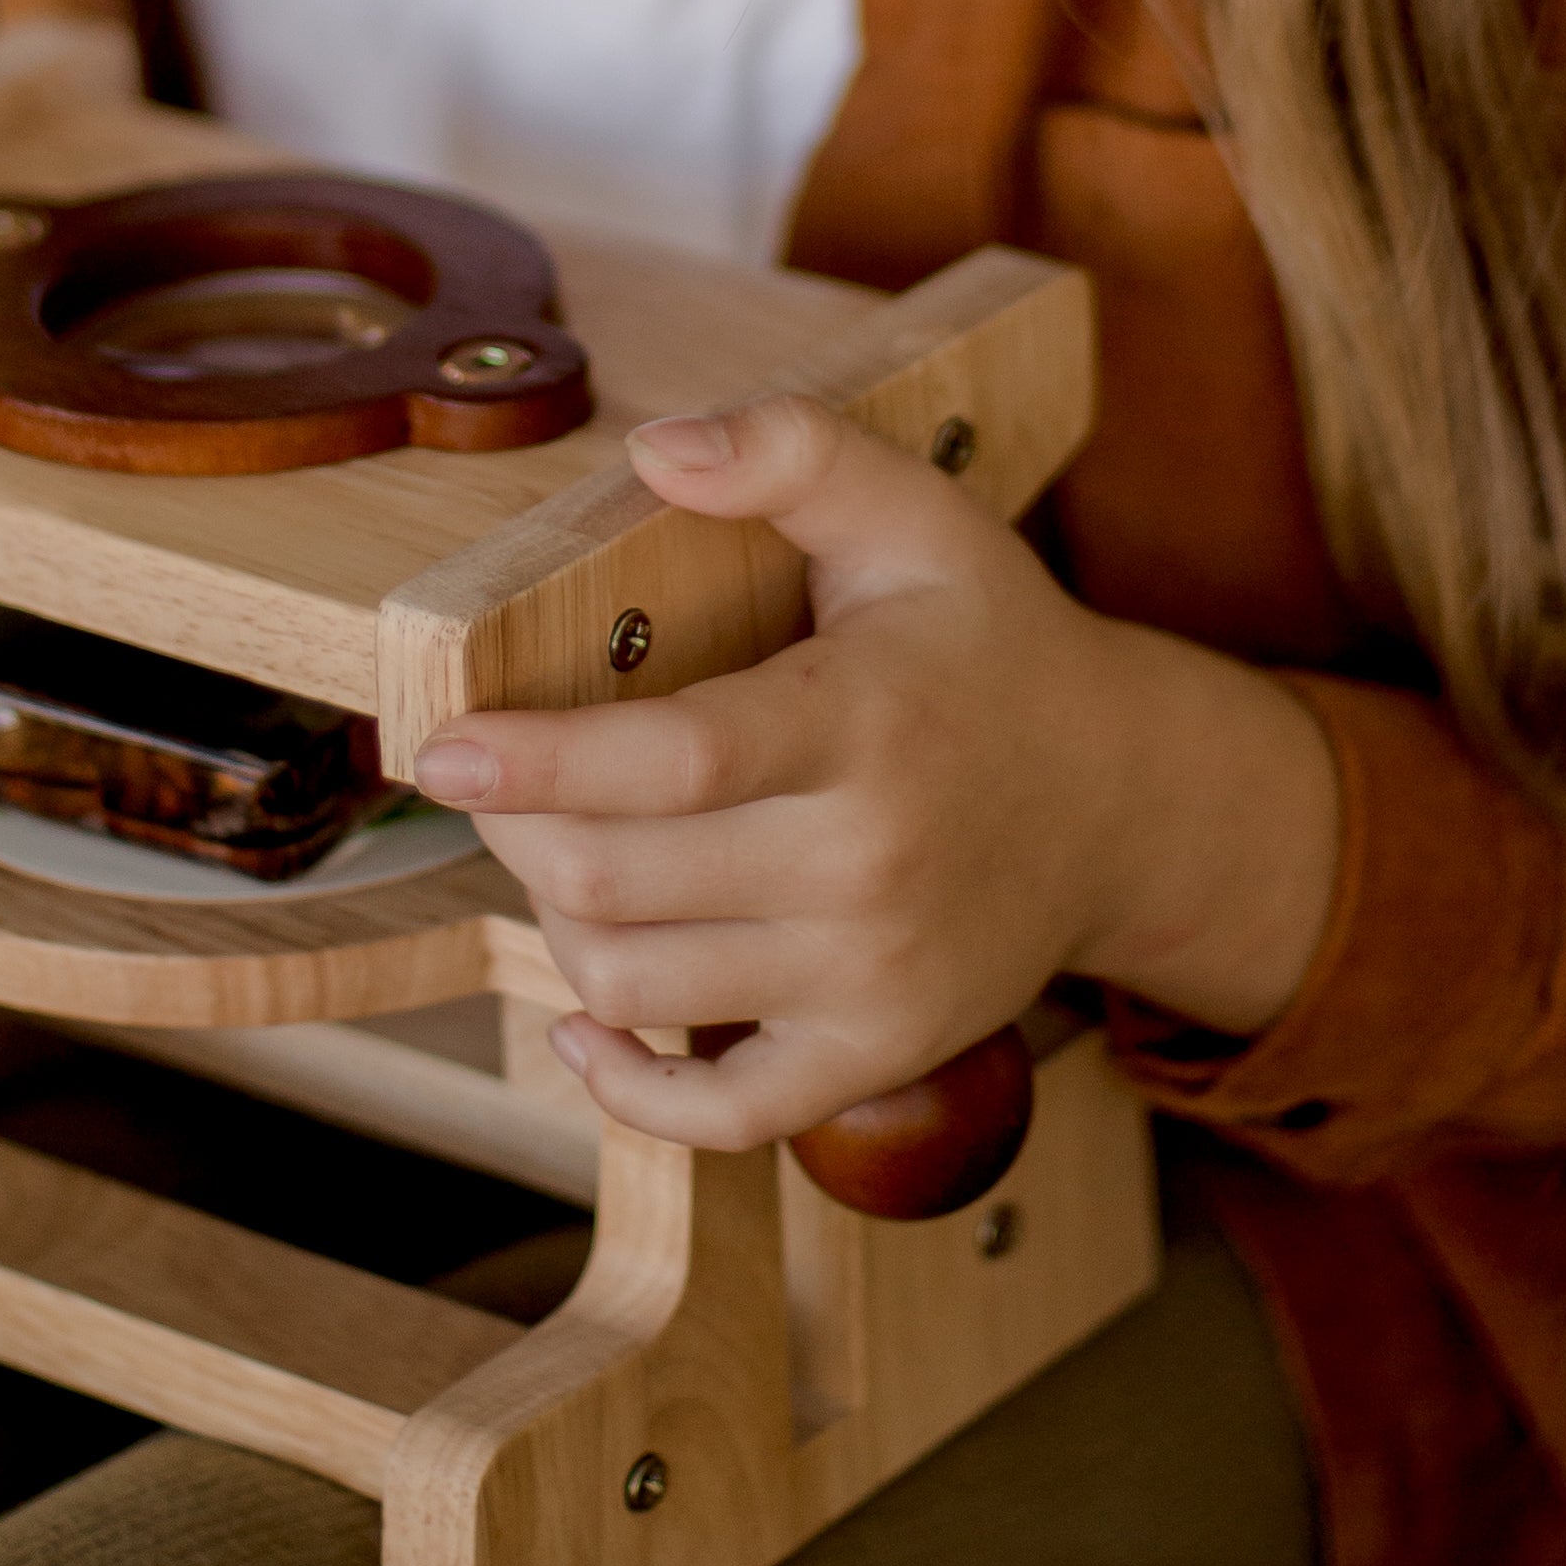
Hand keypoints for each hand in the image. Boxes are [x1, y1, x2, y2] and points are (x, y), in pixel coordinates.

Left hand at [408, 396, 1340, 1153]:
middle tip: (501, 787)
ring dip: (558, 927)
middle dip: (520, 833)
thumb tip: (659, 449)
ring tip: (565, 861)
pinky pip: (717, 1115)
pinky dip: (623, 1084)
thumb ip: (793, 452)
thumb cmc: (988, 648)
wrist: (1123, 801)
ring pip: (635, 987)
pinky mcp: (875, 1053)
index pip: (675, 759)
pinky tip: (587, 1022)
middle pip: (619, 881)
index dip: (538, 760)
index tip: (443, 750)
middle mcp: (869, 864)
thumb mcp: (914, 516)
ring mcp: (873, 975)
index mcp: (865, 722)